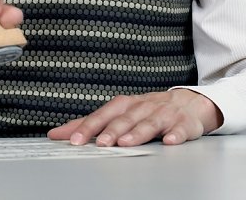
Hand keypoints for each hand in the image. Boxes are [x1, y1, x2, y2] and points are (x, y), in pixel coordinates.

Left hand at [47, 89, 222, 146]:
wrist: (189, 103)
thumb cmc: (148, 110)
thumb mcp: (119, 113)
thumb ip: (90, 124)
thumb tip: (56, 133)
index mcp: (125, 105)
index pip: (102, 115)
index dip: (87, 127)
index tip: (73, 139)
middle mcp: (142, 107)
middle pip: (124, 119)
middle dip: (111, 130)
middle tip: (100, 143)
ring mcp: (164, 114)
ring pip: (149, 123)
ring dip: (138, 132)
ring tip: (126, 142)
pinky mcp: (184, 123)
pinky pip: (181, 128)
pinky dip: (176, 134)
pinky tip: (170, 141)